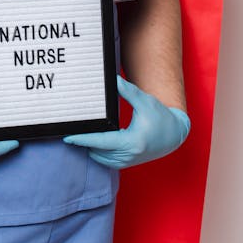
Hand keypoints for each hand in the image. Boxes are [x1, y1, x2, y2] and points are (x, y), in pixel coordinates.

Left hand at [63, 76, 189, 168]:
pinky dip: (97, 153)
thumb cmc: (161, 117)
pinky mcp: (128, 162)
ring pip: (100, 158)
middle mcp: (130, 154)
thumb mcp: (145, 101)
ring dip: (89, 148)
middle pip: (97, 151)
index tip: (68, 137)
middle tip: (69, 131)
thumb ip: (128, 91)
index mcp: (132, 141)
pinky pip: (107, 162)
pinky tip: (91, 142)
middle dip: (83, 142)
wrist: (174, 134)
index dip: (83, 140)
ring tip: (78, 136)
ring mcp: (129, 161)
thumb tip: (112, 80)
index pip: (101, 142)